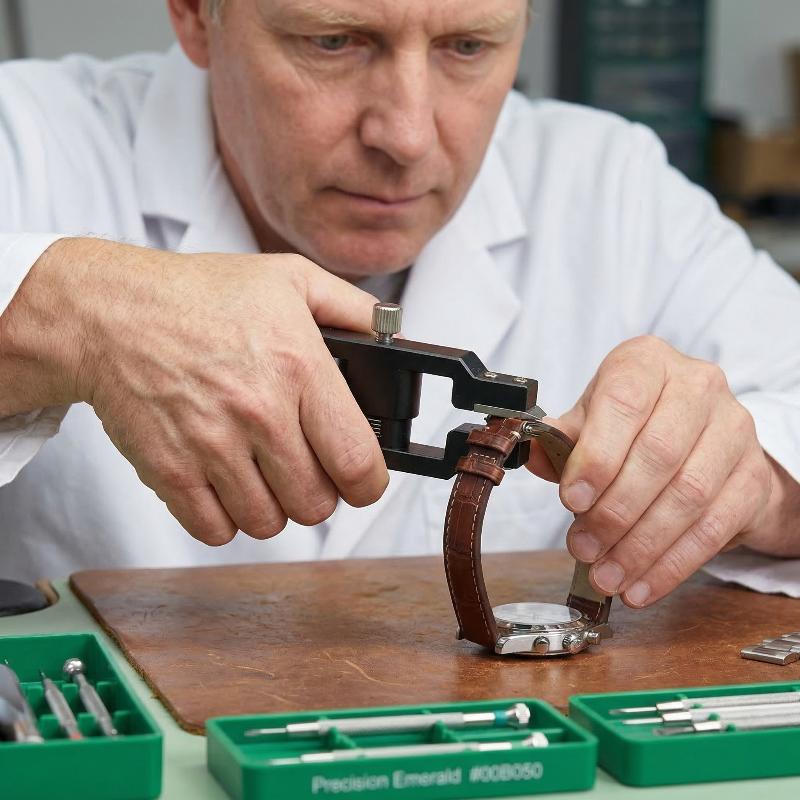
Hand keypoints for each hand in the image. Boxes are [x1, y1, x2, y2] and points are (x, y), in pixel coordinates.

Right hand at [22, 238, 387, 543]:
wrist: (110, 313)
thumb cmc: (197, 296)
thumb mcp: (289, 279)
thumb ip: (352, 308)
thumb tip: (393, 338)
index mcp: (298, 367)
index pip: (357, 462)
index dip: (368, 483)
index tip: (360, 480)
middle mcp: (259, 412)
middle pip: (316, 503)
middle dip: (319, 493)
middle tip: (305, 469)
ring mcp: (212, 446)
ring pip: (269, 522)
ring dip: (273, 506)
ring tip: (262, 474)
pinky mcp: (171, 471)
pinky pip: (215, 530)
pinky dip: (226, 518)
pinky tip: (225, 486)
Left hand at [526, 336, 773, 606]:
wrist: (703, 441)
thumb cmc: (635, 426)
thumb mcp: (592, 421)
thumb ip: (561, 440)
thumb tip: (532, 455)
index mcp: (647, 362)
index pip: (623, 403)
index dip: (597, 456)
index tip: (571, 500)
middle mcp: (698, 385)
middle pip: (658, 453)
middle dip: (615, 510)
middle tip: (584, 546)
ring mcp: (734, 430)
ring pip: (688, 494)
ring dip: (642, 544)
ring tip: (607, 574)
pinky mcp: (752, 477)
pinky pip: (714, 527)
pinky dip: (673, 564)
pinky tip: (641, 585)